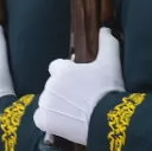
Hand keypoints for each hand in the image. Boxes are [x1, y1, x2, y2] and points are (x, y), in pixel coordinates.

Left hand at [37, 29, 124, 144]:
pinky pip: (40, 117)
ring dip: (57, 105)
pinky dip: (49, 120)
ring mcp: (45, 103)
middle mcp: (49, 85)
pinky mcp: (43, 120)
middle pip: (52, 85)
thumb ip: (107, 43)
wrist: (108, 119)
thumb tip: (104, 29)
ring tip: (75, 111)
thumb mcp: (111, 63)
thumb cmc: (109, 90)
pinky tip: (64, 120)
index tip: (79, 82)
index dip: (67, 74)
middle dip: (63, 90)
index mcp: (62, 70)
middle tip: (80, 98)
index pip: (57, 67)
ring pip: (47, 101)